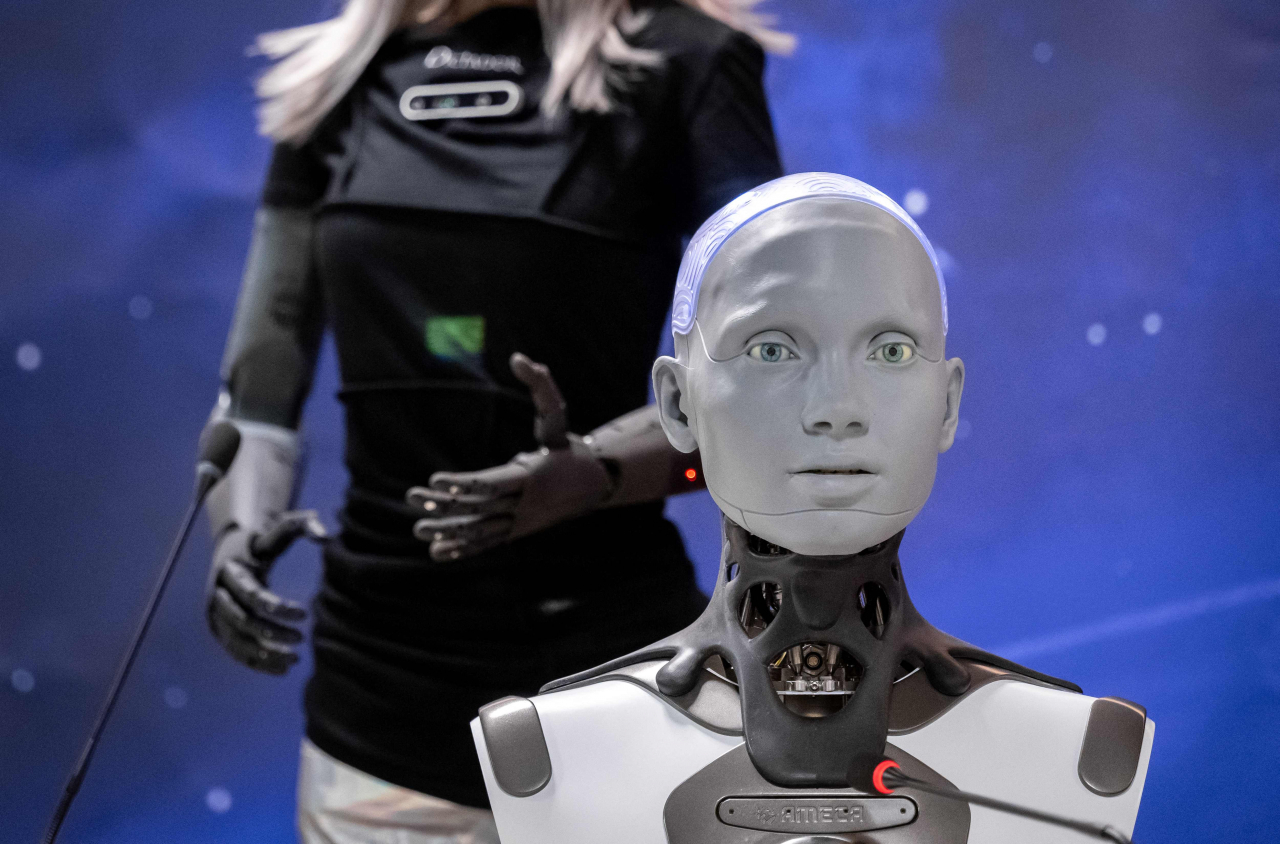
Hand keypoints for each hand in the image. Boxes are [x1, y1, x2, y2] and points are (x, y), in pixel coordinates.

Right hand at [205, 510, 324, 674]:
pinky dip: (256, 663)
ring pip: (236, 641)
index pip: (253, 595)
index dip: (278, 608)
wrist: (230, 550)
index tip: (305, 615)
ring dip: (264, 654)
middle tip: (301, 638)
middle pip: (243, 621)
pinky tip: (282, 669)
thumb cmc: (261, 541)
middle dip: (272, 633)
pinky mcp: (218, 627)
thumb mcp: (275, 530)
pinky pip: (235, 650)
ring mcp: (215, 614)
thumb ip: (299, 526)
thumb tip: (325, 535)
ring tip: (294, 659)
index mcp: (232, 571)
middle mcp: (218, 594)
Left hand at [407, 353, 612, 560]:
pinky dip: (463, 549)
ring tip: (419, 529)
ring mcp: (521, 522)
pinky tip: (438, 553)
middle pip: (481, 508)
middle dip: (446, 505)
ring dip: (448, 531)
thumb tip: (519, 358)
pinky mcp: (517, 532)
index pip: (494, 484)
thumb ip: (542, 388)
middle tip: (413, 497)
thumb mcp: (557, 418)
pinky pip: (488, 544)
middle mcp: (526, 505)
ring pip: (481, 531)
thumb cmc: (570, 448)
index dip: (466, 484)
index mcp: (532, 477)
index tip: (437, 480)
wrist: (596, 485)